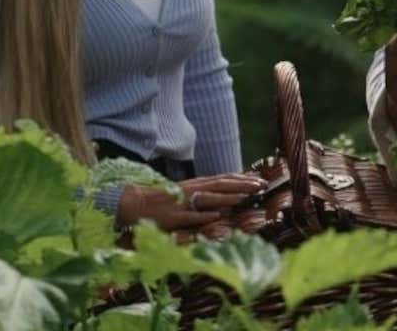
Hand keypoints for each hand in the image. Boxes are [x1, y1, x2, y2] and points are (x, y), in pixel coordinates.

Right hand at [116, 173, 267, 232]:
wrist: (135, 204)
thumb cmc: (164, 201)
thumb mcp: (188, 194)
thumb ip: (207, 195)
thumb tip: (229, 198)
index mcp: (197, 185)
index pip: (224, 179)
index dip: (242, 179)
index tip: (260, 180)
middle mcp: (192, 190)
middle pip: (221, 185)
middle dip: (242, 185)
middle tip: (261, 186)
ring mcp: (183, 203)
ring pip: (208, 198)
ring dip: (227, 198)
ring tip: (245, 197)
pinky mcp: (173, 217)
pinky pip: (190, 216)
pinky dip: (203, 215)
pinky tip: (217, 216)